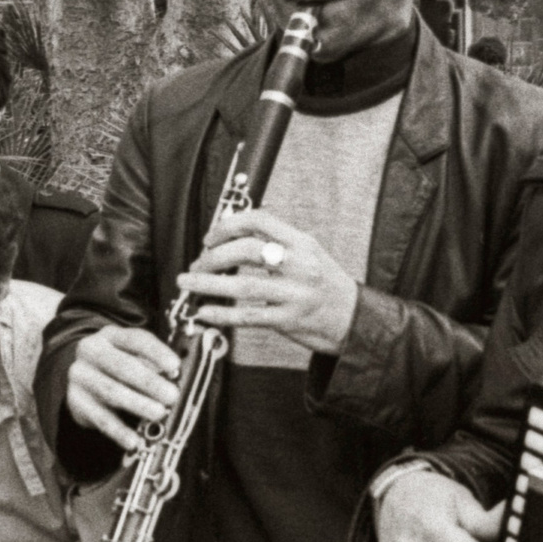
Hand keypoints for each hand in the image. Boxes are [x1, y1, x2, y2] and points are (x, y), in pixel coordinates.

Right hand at [65, 324, 183, 453]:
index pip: (135, 339)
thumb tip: (173, 378)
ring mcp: (80, 376)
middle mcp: (91, 351)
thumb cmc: (118, 367)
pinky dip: (119, 431)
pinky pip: (100, 418)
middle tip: (171, 396)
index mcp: (110, 335)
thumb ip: (152, 364)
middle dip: (149, 382)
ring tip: (159, 414)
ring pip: (111, 392)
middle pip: (122, 366)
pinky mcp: (76, 401)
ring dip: (137, 404)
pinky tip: (134, 441)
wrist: (83, 378)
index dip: (156, 353)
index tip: (175, 367)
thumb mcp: (133, 356)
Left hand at [179, 207, 359, 355]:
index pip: (261, 221)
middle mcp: (298, 265)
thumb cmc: (327, 284)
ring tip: (188, 283)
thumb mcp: (310, 252)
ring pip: (242, 285)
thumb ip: (278, 241)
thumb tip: (236, 232)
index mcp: (302, 243)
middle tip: (197, 262)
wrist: (354, 319)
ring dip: (208, 284)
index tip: (211, 236)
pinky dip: (222, 314)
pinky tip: (204, 312)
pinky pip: (248, 316)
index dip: (229, 225)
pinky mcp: (288, 320)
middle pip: (246, 251)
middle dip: (213, 256)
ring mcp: (293, 294)